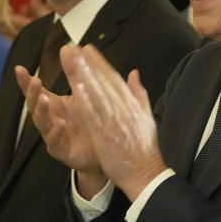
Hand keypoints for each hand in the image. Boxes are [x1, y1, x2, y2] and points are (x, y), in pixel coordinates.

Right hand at [15, 64, 103, 192]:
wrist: (104, 151)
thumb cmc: (90, 122)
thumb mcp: (82, 96)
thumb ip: (74, 75)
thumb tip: (69, 48)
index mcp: (54, 106)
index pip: (36, 92)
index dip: (26, 81)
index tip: (20, 68)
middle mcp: (50, 120)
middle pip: (35, 105)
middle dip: (33, 93)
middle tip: (35, 80)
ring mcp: (53, 136)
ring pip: (41, 123)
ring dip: (41, 111)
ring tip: (43, 99)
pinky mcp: (61, 151)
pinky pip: (54, 142)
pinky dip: (56, 132)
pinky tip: (60, 123)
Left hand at [59, 45, 167, 199]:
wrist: (145, 173)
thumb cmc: (145, 148)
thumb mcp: (146, 116)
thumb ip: (138, 93)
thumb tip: (134, 73)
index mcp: (132, 104)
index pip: (114, 78)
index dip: (100, 63)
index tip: (89, 49)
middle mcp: (123, 109)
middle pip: (104, 83)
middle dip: (89, 64)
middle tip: (76, 49)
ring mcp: (113, 122)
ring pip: (97, 95)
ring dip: (85, 77)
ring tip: (74, 61)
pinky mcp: (104, 135)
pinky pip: (92, 116)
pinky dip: (85, 102)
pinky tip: (76, 89)